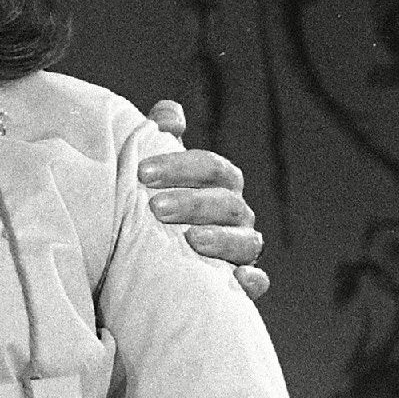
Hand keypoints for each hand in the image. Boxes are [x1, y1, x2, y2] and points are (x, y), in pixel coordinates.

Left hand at [139, 100, 268, 301]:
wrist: (142, 265)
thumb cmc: (150, 210)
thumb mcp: (151, 178)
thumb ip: (158, 141)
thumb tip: (170, 112)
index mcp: (218, 185)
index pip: (210, 167)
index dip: (181, 166)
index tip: (142, 173)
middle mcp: (235, 215)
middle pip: (227, 202)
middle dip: (194, 202)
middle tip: (155, 207)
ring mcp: (241, 250)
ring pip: (247, 241)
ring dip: (222, 238)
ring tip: (193, 239)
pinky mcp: (239, 285)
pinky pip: (256, 283)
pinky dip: (252, 281)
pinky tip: (238, 280)